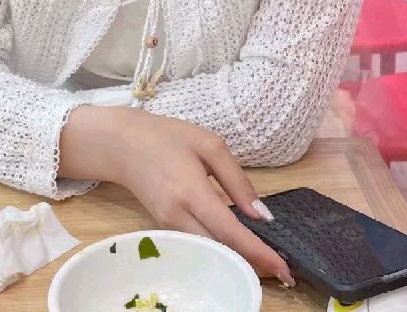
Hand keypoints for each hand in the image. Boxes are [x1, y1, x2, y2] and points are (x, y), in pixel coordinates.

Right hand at [60, 106, 294, 285]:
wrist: (122, 144)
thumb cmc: (167, 137)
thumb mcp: (209, 144)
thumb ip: (237, 180)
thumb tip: (261, 214)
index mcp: (192, 192)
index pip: (230, 232)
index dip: (258, 253)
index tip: (284, 269)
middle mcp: (178, 216)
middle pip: (220, 251)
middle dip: (252, 263)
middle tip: (282, 269)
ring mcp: (168, 226)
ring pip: (208, 251)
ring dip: (236, 257)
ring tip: (265, 259)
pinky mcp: (164, 227)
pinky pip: (197, 244)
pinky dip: (219, 248)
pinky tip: (236, 244)